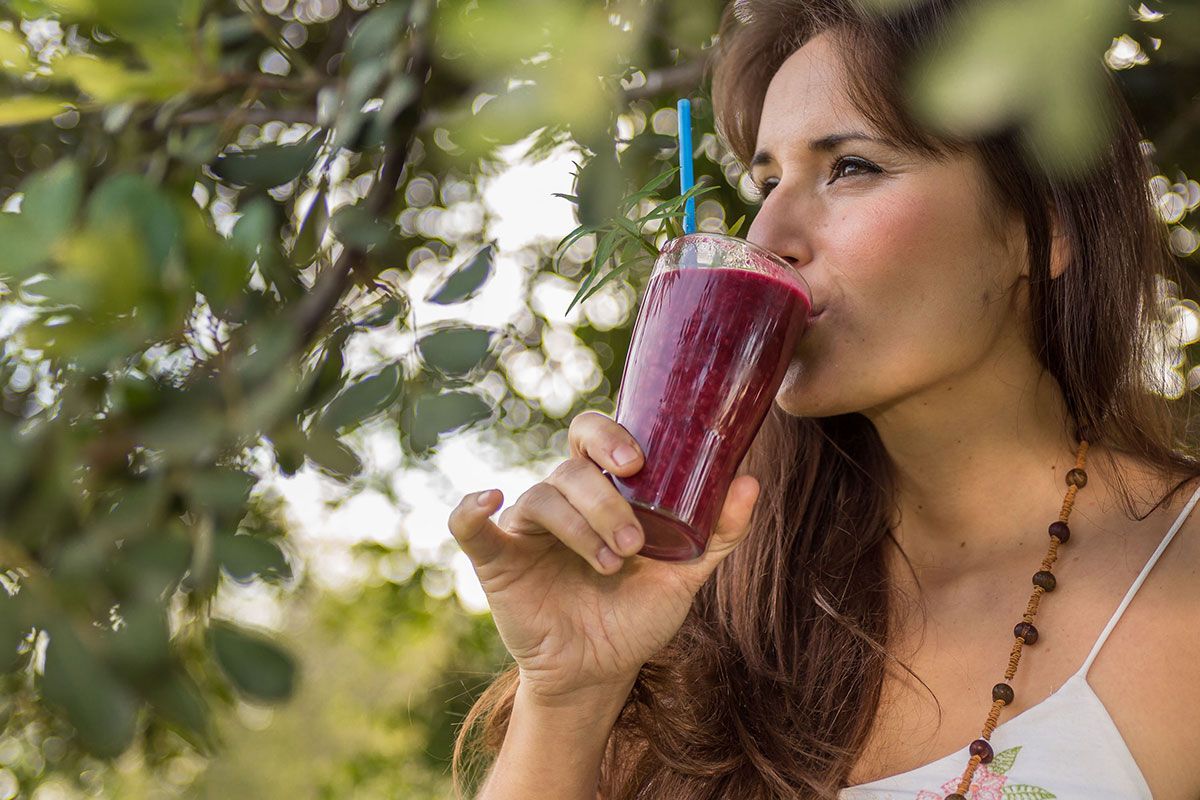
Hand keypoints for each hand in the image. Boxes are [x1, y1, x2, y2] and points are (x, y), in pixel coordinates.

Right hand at [447, 411, 759, 702]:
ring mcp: (525, 529)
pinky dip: (471, 508)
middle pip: (570, 471)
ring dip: (580, 529)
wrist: (600, 674)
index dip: (608, 435)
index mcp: (599, 491)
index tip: (637, 462)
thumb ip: (718, 533)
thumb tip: (751, 481)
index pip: (591, 436)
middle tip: (633, 544)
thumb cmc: (637, 615)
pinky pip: (470, 526)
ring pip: (542, 498)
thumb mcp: (684, 576)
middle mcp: (560, 500)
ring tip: (610, 567)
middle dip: (605, 502)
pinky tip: (489, 499)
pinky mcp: (497, 561)